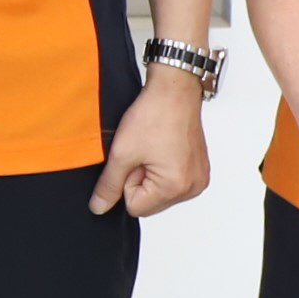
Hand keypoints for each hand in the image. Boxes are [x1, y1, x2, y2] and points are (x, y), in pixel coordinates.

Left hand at [91, 68, 212, 217]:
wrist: (174, 89)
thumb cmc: (154, 114)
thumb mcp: (122, 153)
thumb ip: (109, 185)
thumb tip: (99, 207)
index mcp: (176, 187)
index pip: (135, 207)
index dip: (127, 183)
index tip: (133, 159)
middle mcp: (193, 187)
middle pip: (150, 202)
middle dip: (139, 180)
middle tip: (142, 152)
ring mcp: (199, 178)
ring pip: (159, 192)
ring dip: (150, 174)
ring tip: (152, 148)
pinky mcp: (199, 169)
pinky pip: (172, 181)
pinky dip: (162, 168)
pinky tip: (161, 147)